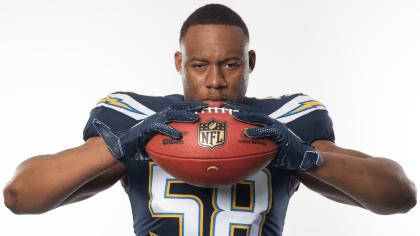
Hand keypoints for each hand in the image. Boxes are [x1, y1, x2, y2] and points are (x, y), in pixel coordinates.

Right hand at [93, 102, 207, 161]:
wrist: (126, 146)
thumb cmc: (145, 143)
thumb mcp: (161, 140)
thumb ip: (174, 141)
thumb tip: (191, 150)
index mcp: (164, 116)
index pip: (180, 108)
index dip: (193, 106)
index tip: (207, 107)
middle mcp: (160, 115)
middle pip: (178, 107)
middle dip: (192, 106)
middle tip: (206, 108)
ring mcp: (153, 120)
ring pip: (171, 114)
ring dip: (184, 115)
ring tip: (196, 118)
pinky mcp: (147, 128)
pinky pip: (160, 128)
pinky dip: (169, 130)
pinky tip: (178, 134)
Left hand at [224, 101, 322, 171]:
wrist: (301, 157)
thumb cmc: (282, 154)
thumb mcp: (266, 148)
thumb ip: (254, 146)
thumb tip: (238, 151)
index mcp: (265, 124)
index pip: (250, 114)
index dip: (237, 109)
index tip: (224, 107)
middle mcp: (270, 122)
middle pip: (252, 112)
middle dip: (238, 108)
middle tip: (224, 106)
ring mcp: (276, 127)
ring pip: (259, 118)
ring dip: (246, 116)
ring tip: (233, 114)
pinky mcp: (281, 134)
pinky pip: (267, 132)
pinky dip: (257, 132)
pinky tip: (247, 132)